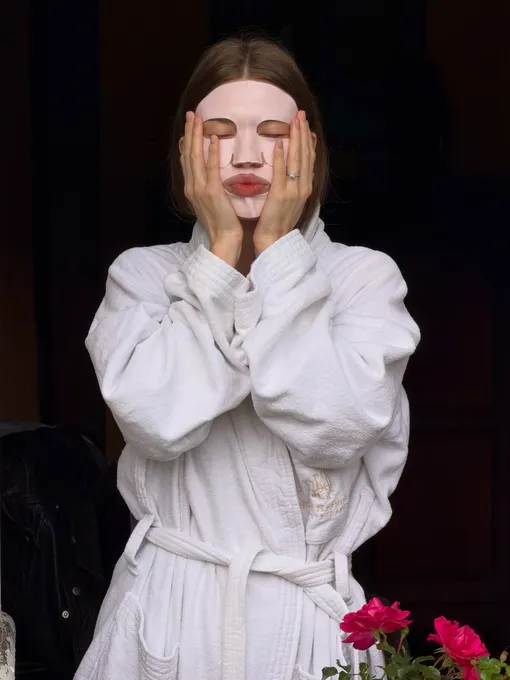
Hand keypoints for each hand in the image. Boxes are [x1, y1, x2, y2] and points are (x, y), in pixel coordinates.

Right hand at [180, 112, 242, 266]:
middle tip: (192, 114)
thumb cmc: (221, 224)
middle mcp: (192, 187)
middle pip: (187, 154)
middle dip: (189, 133)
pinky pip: (210, 168)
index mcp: (192, 189)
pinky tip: (212, 138)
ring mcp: (200, 189)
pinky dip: (210, 152)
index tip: (189, 126)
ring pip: (195, 157)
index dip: (186, 142)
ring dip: (196, 136)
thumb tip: (211, 176)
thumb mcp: (211, 204)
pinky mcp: (212, 192)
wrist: (223, 240)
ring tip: (198, 119)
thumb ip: (208, 188)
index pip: (187, 161)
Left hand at [253, 110, 315, 253]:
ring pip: (297, 160)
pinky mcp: (280, 196)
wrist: (274, 242)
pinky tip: (280, 144)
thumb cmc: (277, 224)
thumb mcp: (290, 202)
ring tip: (294, 121)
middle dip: (303, 133)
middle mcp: (303, 188)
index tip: (305, 124)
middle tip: (300, 114)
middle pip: (305, 155)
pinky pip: (282, 173)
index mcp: (305, 188)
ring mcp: (293, 192)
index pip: (309, 159)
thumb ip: (291, 185)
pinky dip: (282, 158)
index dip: (308, 140)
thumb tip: (290, 170)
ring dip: (296, 139)